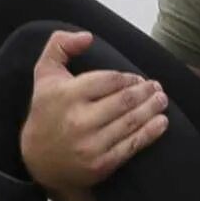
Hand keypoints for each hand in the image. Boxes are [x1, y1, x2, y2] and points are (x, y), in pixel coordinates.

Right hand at [17, 30, 165, 189]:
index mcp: (66, 95)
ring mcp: (90, 144)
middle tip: (157, 87)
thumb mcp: (44, 74)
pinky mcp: (100, 164)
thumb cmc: (46, 111)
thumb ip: (60, 45)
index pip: (109, 80)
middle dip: (145, 92)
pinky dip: (150, 133)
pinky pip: (131, 146)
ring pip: (131, 122)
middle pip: (124, 101)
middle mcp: (78, 120)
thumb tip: (88, 36)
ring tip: (162, 100)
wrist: (38, 161)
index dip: (128, 78)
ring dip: (152, 109)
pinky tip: (161, 123)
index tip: (138, 79)